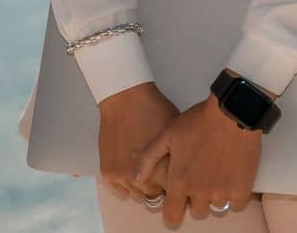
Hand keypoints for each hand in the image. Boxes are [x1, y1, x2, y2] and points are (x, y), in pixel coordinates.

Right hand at [97, 82, 177, 202]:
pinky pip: (121, 191)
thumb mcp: (176, 136)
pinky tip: (133, 170)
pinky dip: (128, 184)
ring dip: (144, 188)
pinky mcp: (108, 173)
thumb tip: (187, 177)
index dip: (178, 188)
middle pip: (157, 198)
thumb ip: (181, 161)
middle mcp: (143, 181)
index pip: (175, 195)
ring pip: (139, 196)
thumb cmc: (156, 111)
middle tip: (162, 175)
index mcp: (163, 172)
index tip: (179, 182)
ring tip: (147, 172)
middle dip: (161, 189)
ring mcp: (123, 178)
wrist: (126, 98)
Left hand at [131, 88, 267, 223]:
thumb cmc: (198, 120)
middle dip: (196, 202)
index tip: (176, 206)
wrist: (231, 111)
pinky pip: (235, 205)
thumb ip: (148, 159)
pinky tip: (230, 180)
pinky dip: (233, 196)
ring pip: (216, 209)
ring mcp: (222, 192)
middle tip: (199, 182)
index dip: (172, 214)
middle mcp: (200, 192)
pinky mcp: (241, 189)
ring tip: (215, 177)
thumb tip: (136, 180)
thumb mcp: (167, 135)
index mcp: (180, 181)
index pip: (172, 216)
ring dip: (214, 197)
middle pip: (197, 213)